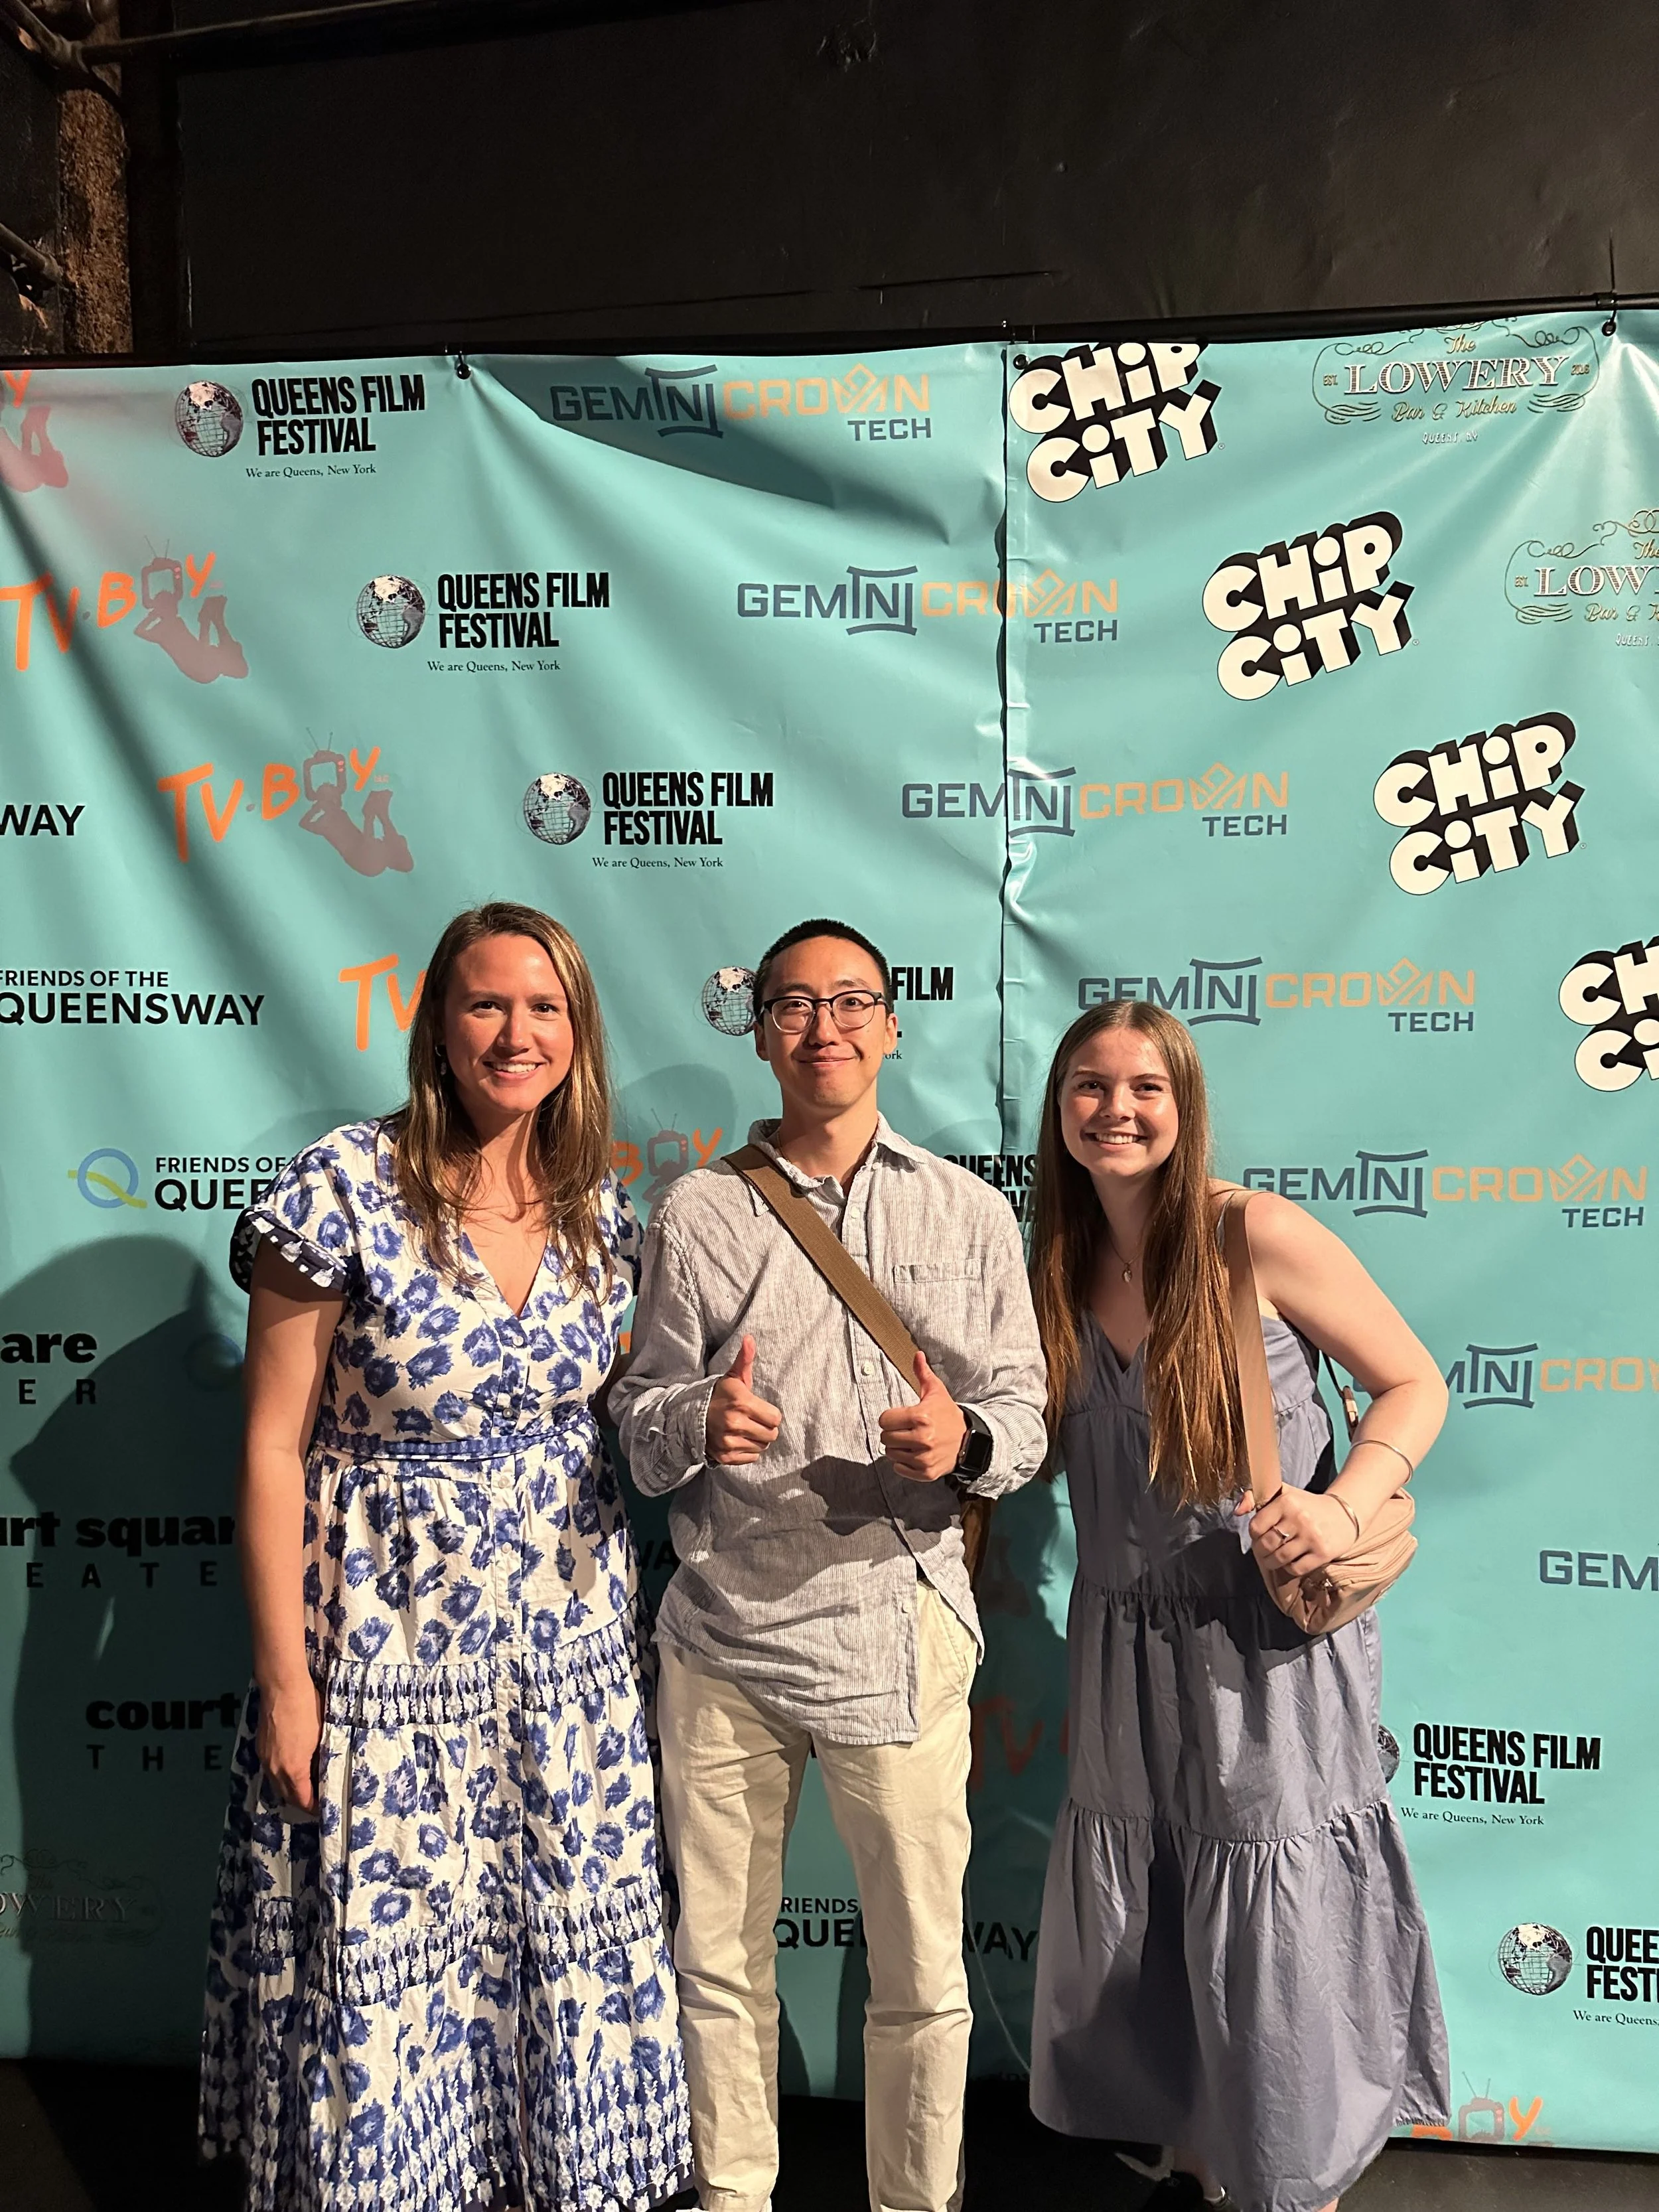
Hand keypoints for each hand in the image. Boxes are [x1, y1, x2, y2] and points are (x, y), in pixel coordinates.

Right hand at [257, 1678, 321, 1815]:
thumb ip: (320, 1760)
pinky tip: (292, 1766)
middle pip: (287, 1796)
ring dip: (290, 1788)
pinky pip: (271, 1769)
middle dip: (301, 1801)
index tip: (325, 1808)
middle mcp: (275, 1769)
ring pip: (277, 1783)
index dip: (314, 1807)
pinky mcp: (260, 1746)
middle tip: (317, 1799)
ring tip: (306, 1785)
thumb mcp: (322, 1736)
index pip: (302, 1800)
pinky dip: (281, 1775)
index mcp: (293, 1770)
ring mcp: (265, 1758)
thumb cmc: (308, 1708)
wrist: (282, 1685)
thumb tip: (324, 1772)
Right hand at [706, 1335, 782, 1464]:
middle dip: (765, 1427)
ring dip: (756, 1439)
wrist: (690, 1417)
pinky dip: (747, 1451)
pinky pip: (752, 1457)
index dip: (770, 1414)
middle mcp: (736, 1423)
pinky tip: (738, 1439)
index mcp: (741, 1402)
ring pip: (762, 1446)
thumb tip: (750, 1338)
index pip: (776, 1418)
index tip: (759, 1410)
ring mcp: (729, 1442)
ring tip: (744, 1429)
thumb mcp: (733, 1377)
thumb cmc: (718, 1395)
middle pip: (771, 1435)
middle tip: (752, 1420)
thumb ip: (745, 1359)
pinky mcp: (726, 1457)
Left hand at [879, 1352, 967, 1482]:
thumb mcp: (936, 1392)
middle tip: (905, 1430)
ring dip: (897, 1448)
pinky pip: (899, 1469)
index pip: (884, 1420)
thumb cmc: (948, 1415)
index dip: (890, 1417)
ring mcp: (924, 1458)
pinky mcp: (926, 1473)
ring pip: (890, 1454)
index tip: (900, 1417)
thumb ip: (923, 1373)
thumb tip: (916, 1354)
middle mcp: (922, 1438)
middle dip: (892, 1432)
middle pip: (885, 1437)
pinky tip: (914, 1454)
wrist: (970, 1441)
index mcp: (921, 1416)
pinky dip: (903, 1463)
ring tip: (911, 1442)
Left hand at [1247, 1486, 1357, 1576]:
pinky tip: (1290, 1561)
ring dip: (1272, 1562)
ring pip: (1280, 1558)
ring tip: (1274, 1558)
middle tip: (1265, 1550)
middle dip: (1261, 1551)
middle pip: (1266, 1544)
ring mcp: (1312, 1537)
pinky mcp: (1323, 1553)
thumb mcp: (1283, 1493)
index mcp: (1287, 1501)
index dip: (1254, 1533)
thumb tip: (1237, 1511)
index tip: (1261, 1534)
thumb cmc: (1307, 1505)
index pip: (1256, 1526)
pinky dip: (1289, 1568)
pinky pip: (1296, 1568)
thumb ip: (1256, 1497)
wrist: (1344, 1514)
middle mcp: (1299, 1518)